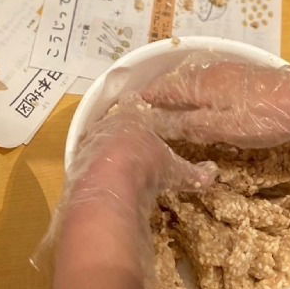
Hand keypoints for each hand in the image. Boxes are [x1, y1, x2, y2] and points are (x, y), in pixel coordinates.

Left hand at [39, 101, 215, 263]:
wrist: (109, 184)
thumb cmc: (145, 166)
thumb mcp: (174, 170)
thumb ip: (192, 172)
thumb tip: (213, 174)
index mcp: (129, 115)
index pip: (133, 104)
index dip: (137, 107)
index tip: (140, 108)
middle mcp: (106, 124)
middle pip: (112, 121)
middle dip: (119, 130)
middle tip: (129, 140)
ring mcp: (88, 144)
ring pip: (96, 141)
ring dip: (104, 151)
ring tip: (116, 164)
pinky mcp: (76, 166)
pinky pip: (86, 163)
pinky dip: (94, 171)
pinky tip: (103, 181)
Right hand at [141, 55, 289, 147]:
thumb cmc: (263, 117)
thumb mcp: (223, 128)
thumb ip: (190, 125)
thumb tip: (159, 124)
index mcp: (200, 85)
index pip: (163, 90)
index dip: (147, 99)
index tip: (131, 108)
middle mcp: (209, 74)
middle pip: (175, 83)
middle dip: (159, 95)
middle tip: (146, 110)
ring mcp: (227, 73)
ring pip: (192, 81)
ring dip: (177, 93)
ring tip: (169, 108)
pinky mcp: (242, 77)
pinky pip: (207, 82)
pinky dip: (195, 92)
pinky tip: (201, 103)